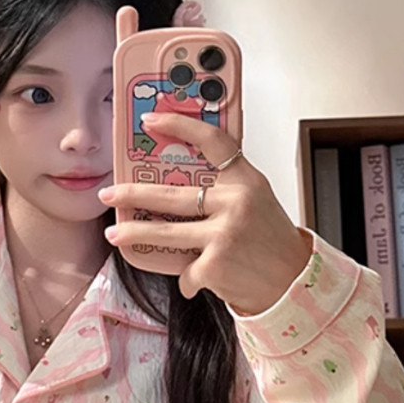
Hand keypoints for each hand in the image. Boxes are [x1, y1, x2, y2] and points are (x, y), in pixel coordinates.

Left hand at [101, 112, 312, 314]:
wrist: (293, 282)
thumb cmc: (271, 242)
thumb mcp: (256, 202)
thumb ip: (225, 189)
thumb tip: (177, 184)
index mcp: (245, 181)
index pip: (212, 141)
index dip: (179, 125)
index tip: (152, 120)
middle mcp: (235, 203)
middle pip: (171, 194)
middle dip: (133, 194)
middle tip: (110, 193)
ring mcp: (224, 234)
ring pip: (164, 233)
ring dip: (134, 234)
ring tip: (115, 233)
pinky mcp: (215, 265)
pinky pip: (185, 270)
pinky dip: (187, 278)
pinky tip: (197, 280)